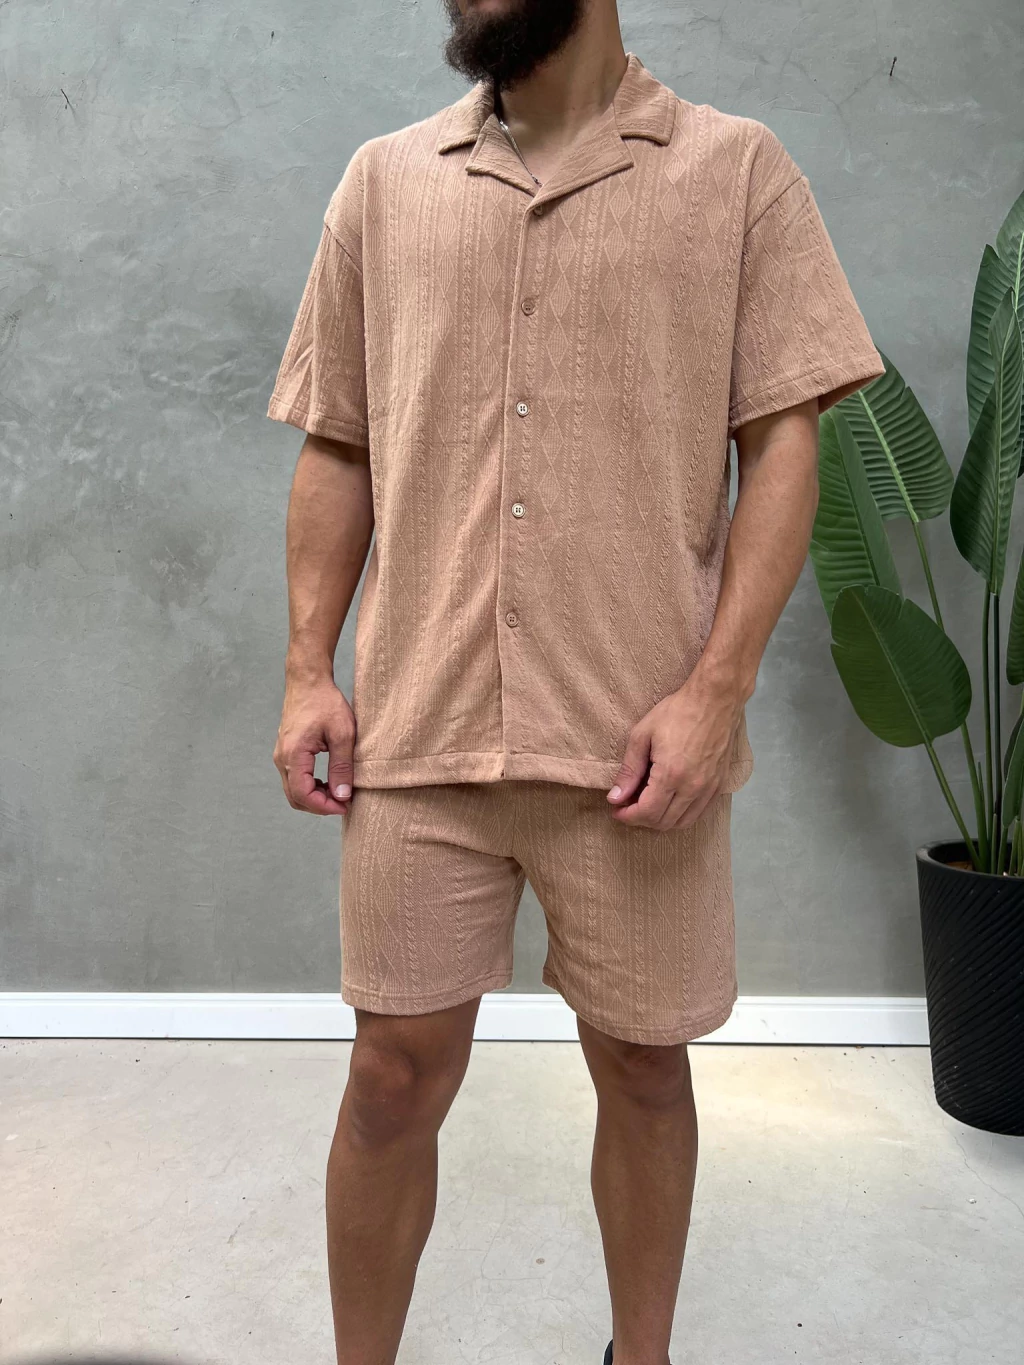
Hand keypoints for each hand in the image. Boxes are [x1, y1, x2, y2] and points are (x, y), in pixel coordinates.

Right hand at [274, 677, 355, 815]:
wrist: (308, 681)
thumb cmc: (326, 702)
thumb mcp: (343, 734)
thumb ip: (342, 767)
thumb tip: (342, 796)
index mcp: (293, 754)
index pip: (303, 795)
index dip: (324, 807)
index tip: (345, 806)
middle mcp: (281, 757)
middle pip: (295, 797)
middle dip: (320, 805)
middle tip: (344, 802)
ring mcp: (281, 755)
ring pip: (293, 790)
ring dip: (315, 797)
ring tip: (339, 792)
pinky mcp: (285, 751)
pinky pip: (294, 778)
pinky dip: (310, 786)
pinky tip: (328, 781)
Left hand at [606, 675, 743, 829]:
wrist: (715, 700)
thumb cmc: (677, 712)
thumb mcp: (642, 735)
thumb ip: (629, 770)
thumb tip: (615, 797)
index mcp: (671, 775)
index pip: (646, 813)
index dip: (627, 816)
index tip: (616, 809)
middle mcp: (692, 787)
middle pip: (663, 822)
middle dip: (640, 819)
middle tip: (628, 806)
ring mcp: (709, 788)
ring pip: (682, 823)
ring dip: (661, 820)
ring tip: (647, 805)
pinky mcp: (719, 785)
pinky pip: (698, 813)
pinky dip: (681, 815)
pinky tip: (669, 802)